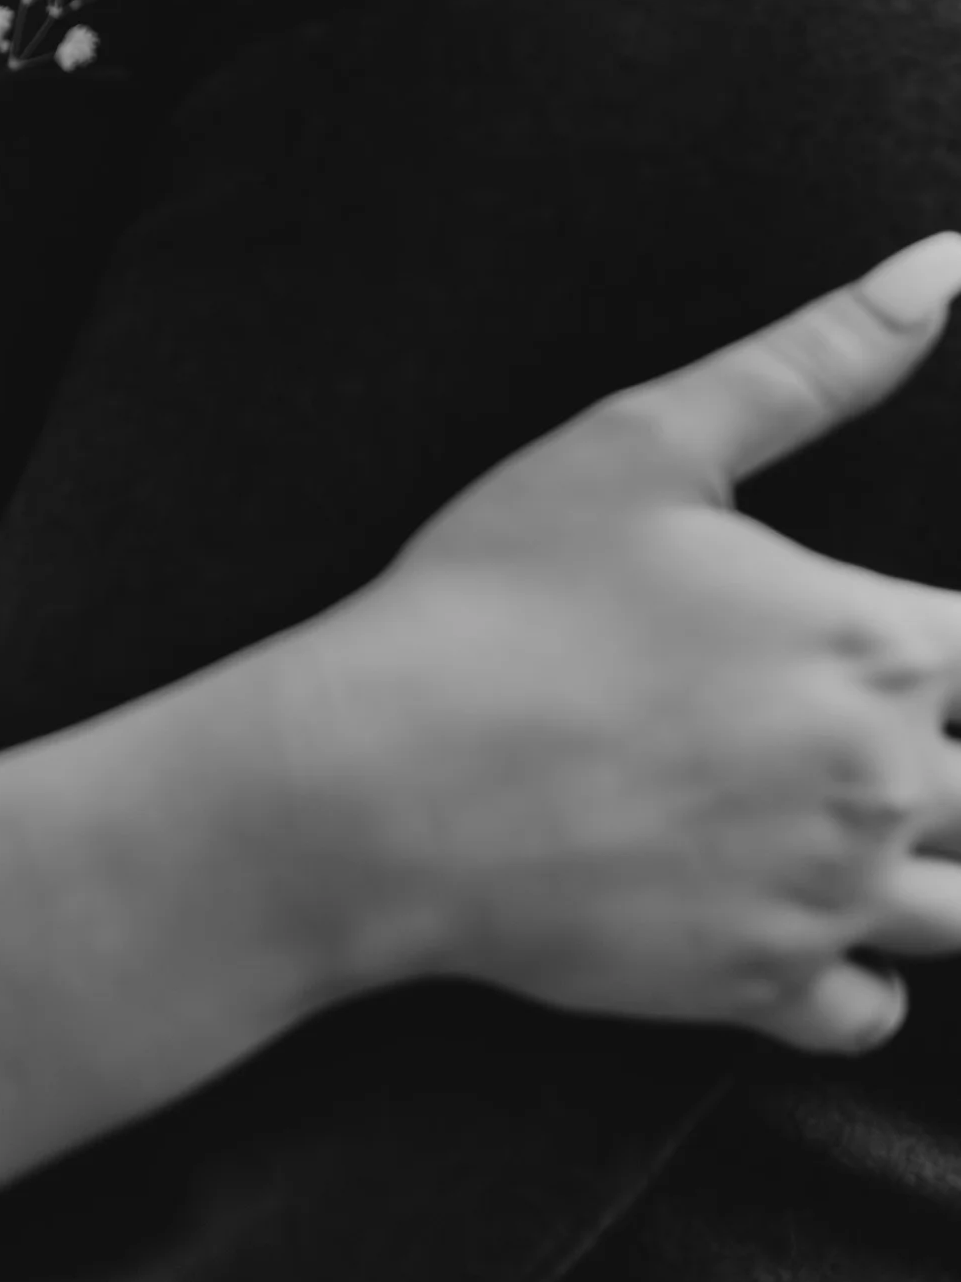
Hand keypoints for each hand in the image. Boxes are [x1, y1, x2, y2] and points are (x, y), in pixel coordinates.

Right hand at [303, 238, 960, 1053]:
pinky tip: (805, 908)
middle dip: (957, 752)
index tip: (918, 648)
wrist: (377, 780)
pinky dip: (864, 972)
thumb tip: (944, 269)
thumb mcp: (649, 443)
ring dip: (934, 860)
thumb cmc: (498, 597)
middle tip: (835, 715)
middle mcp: (882, 784)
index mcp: (874, 644)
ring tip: (847, 806)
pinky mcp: (759, 989)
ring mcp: (826, 901)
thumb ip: (816, 360)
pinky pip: (879, 1012)